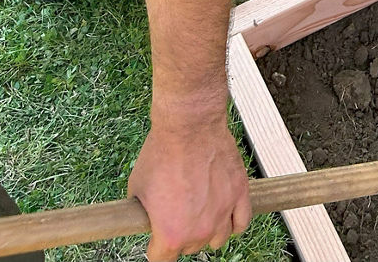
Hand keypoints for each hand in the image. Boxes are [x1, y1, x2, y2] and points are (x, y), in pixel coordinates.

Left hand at [129, 118, 251, 259]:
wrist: (188, 128)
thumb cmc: (162, 154)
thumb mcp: (137, 189)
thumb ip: (144, 214)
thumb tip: (146, 220)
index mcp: (171, 234)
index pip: (162, 259)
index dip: (156, 248)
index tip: (155, 240)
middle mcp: (199, 230)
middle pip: (190, 248)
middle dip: (181, 235)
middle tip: (175, 213)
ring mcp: (223, 213)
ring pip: (217, 239)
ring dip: (207, 231)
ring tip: (199, 214)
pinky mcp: (239, 195)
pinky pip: (240, 223)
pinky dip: (232, 222)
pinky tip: (223, 214)